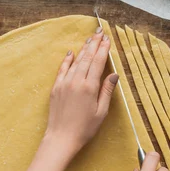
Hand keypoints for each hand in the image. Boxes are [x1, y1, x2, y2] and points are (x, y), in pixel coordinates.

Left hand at [45, 27, 118, 155]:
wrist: (61, 138)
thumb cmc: (84, 128)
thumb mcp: (101, 112)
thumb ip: (106, 91)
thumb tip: (113, 75)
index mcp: (89, 87)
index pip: (98, 63)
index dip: (103, 50)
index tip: (107, 39)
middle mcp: (76, 82)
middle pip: (87, 58)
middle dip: (94, 44)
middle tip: (99, 32)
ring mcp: (64, 83)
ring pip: (75, 61)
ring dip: (83, 49)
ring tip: (90, 39)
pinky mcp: (56, 88)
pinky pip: (62, 70)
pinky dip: (67, 60)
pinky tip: (71, 52)